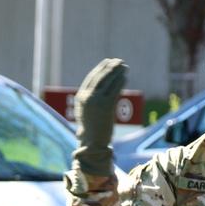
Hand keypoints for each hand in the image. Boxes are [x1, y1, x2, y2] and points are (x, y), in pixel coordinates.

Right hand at [71, 58, 126, 175]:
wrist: (92, 144)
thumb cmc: (91, 130)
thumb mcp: (87, 112)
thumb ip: (91, 100)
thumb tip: (104, 88)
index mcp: (80, 98)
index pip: (91, 78)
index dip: (101, 68)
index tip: (108, 62)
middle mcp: (86, 97)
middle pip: (100, 76)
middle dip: (110, 67)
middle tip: (119, 61)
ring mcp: (95, 101)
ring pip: (108, 81)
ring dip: (117, 72)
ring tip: (124, 67)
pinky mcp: (105, 106)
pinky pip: (114, 90)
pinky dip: (120, 82)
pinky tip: (124, 77)